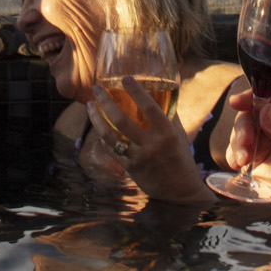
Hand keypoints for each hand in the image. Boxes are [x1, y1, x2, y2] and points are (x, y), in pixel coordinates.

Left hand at [89, 78, 204, 205]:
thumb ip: (169, 115)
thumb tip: (162, 91)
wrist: (179, 193)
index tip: (125, 78)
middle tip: (97, 88)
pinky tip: (98, 125)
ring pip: (110, 136)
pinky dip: (102, 136)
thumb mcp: (180, 135)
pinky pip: (111, 150)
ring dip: (96, 119)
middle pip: (122, 120)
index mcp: (167, 133)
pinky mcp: (129, 168)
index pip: (150, 108)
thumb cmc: (181, 159)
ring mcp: (138, 158)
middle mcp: (151, 145)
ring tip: (90, 105)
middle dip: (106, 102)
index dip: (136, 91)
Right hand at [225, 89, 270, 245]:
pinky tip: (238, 166)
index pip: (269, 99)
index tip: (236, 102)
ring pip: (240, 132)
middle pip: (250, 114)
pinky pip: (236, 151)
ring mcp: (263, 141)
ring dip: (237, 144)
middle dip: (243, 127)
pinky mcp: (254, 158)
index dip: (251, 97)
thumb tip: (265, 109)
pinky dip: (233, 156)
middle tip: (245, 142)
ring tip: (243, 162)